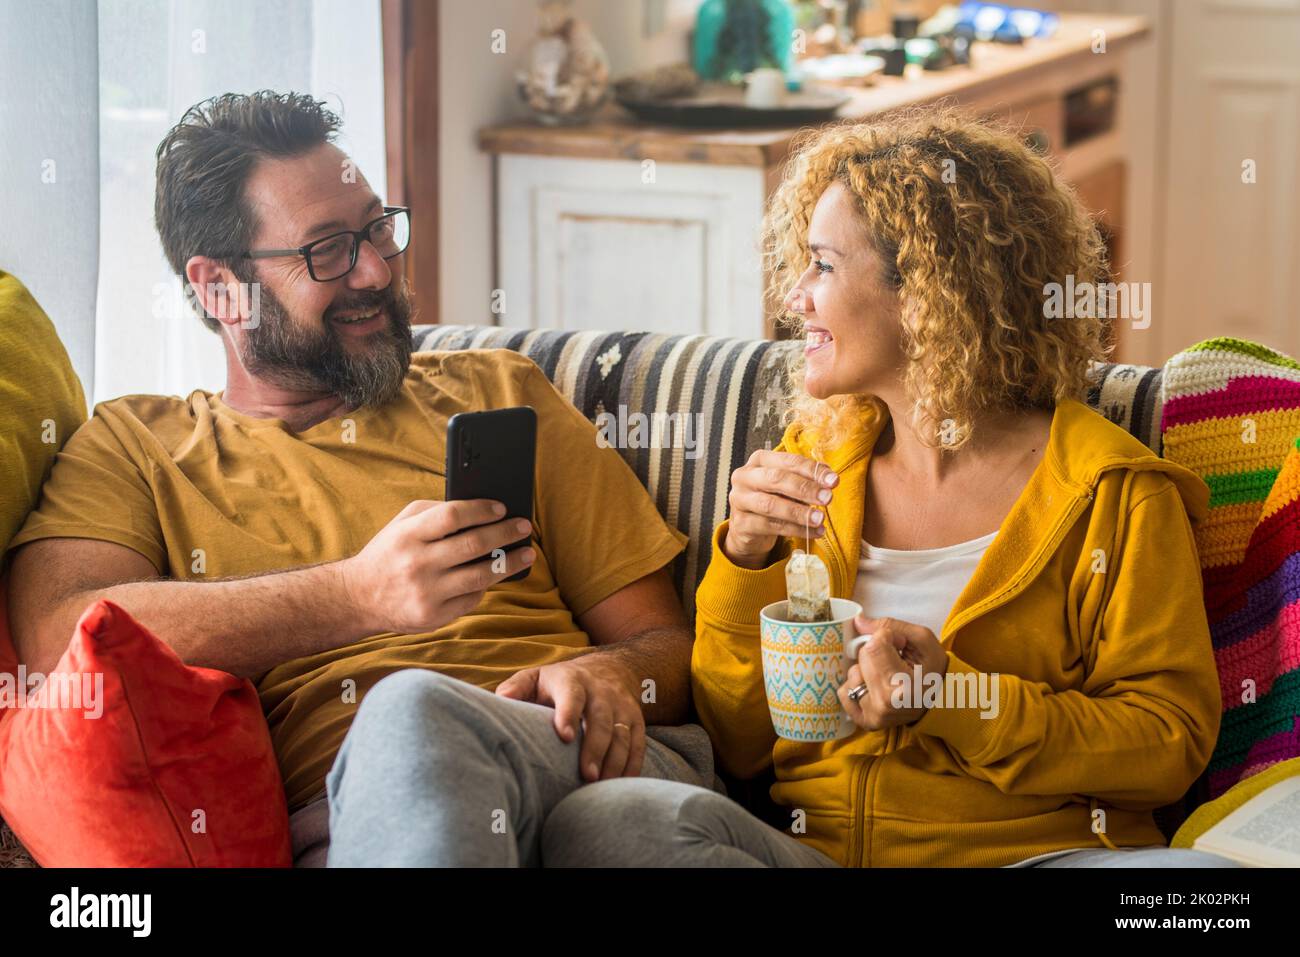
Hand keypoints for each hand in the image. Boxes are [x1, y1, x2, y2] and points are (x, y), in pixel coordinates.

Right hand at [337, 499, 534, 633]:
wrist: (357, 598)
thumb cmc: (388, 553)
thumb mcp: (401, 525)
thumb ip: (435, 513)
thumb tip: (479, 508)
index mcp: (408, 535)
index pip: (453, 516)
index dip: (481, 510)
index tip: (502, 508)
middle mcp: (417, 564)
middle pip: (473, 545)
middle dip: (505, 533)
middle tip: (524, 526)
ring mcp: (426, 593)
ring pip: (480, 576)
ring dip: (509, 563)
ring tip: (527, 554)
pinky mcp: (433, 616)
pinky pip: (471, 599)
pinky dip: (486, 586)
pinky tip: (495, 575)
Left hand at [496, 653, 646, 781]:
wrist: (606, 670)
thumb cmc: (559, 683)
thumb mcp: (536, 677)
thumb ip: (517, 687)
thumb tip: (502, 698)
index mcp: (572, 680)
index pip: (572, 695)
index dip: (569, 714)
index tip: (564, 737)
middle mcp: (601, 691)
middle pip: (600, 719)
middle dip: (595, 748)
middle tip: (586, 775)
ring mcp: (621, 706)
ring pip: (622, 734)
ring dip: (614, 761)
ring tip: (600, 785)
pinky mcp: (636, 720)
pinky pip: (638, 744)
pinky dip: (631, 765)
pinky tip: (620, 784)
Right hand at [722, 450, 838, 568]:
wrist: (749, 528)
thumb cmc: (772, 499)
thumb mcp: (788, 486)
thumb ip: (806, 480)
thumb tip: (830, 479)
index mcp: (760, 460)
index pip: (788, 461)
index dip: (812, 470)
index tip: (833, 481)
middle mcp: (745, 476)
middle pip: (776, 479)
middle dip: (805, 489)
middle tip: (827, 498)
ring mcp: (739, 500)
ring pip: (771, 505)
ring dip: (799, 512)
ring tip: (820, 519)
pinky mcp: (740, 523)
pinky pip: (770, 526)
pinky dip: (795, 530)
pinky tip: (812, 532)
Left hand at [837, 616, 947, 730]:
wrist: (944, 701)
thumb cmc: (935, 669)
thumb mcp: (922, 640)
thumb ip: (889, 626)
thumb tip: (858, 621)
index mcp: (902, 687)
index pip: (873, 646)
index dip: (887, 638)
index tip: (900, 644)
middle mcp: (883, 706)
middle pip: (861, 659)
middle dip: (876, 652)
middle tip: (894, 660)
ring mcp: (873, 716)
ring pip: (851, 674)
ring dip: (865, 669)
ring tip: (887, 675)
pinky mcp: (865, 721)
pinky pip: (844, 693)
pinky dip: (856, 685)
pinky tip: (875, 686)